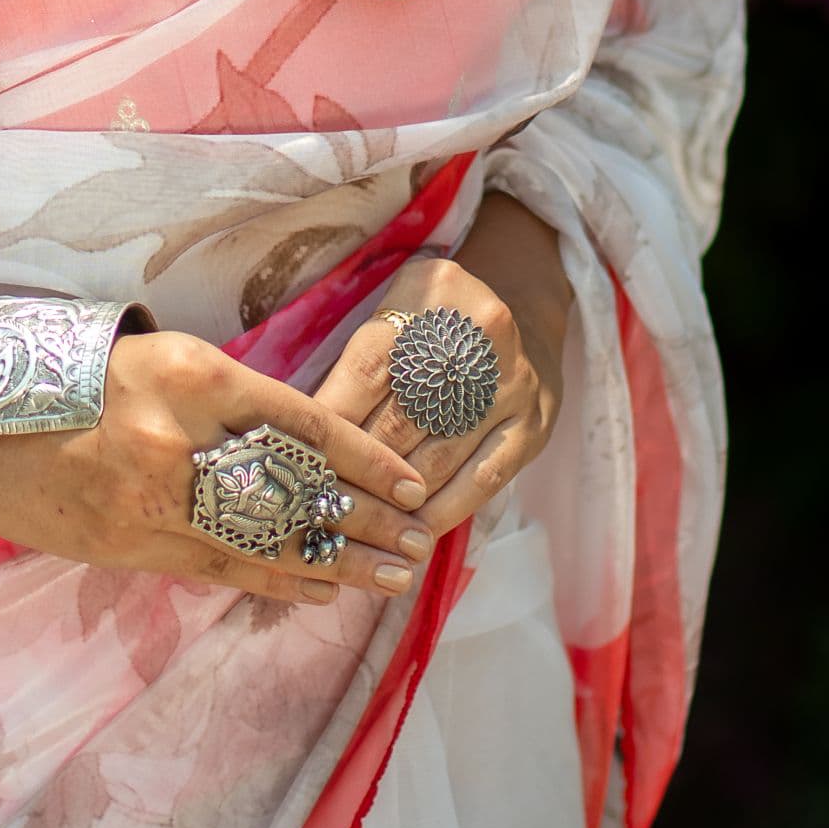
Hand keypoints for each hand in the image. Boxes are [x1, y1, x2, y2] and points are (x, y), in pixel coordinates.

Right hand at [0, 322, 436, 608]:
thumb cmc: (48, 360)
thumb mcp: (141, 350)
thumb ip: (208, 391)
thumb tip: (274, 429)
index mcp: (190, 373)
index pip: (302, 422)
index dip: (362, 458)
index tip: (411, 481)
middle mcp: (178, 439)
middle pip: (292, 490)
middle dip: (360, 522)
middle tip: (417, 544)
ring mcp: (148, 500)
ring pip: (261, 540)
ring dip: (329, 563)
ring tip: (383, 578)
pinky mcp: (120, 545)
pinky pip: (213, 568)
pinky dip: (269, 582)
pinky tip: (310, 590)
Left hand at [314, 196, 570, 542]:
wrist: (529, 314)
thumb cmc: (438, 318)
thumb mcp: (399, 305)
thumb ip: (360, 352)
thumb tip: (306, 419)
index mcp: (433, 294)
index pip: (369, 367)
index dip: (331, 418)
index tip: (298, 456)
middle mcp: (479, 337)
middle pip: (400, 417)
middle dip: (355, 466)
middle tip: (316, 503)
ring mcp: (510, 387)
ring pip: (438, 456)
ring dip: (392, 499)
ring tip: (353, 529)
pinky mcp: (530, 428)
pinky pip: (481, 480)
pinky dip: (443, 512)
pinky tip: (413, 533)